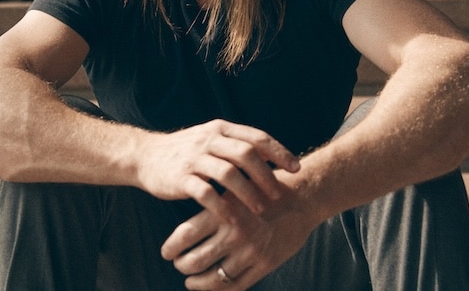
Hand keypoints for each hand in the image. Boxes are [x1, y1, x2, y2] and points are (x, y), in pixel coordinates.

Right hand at [134, 120, 298, 216]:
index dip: (279, 152)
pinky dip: (222, 206)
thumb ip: (236, 144)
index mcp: (220, 129)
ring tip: (260, 210)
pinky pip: (206, 193)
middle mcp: (209, 140)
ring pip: (228, 173)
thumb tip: (272, 156)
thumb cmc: (185, 151)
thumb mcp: (211, 139)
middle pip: (246, 154)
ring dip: (248, 193)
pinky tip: (234, 219)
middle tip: (278, 194)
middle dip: (266, 175)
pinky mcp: (180, 178)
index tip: (296, 168)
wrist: (145, 156)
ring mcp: (194, 158)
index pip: (256, 137)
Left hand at [160, 184, 318, 289]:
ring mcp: (250, 252)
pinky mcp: (265, 264)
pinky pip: (236, 286)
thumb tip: (184, 223)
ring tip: (190, 280)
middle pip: (194, 260)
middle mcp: (234, 233)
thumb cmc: (263, 189)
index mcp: (223, 210)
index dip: (171, 247)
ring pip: (213, 278)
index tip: (166, 252)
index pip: (185, 235)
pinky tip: (212, 286)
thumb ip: (212, 206)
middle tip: (178, 264)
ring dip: (196, 282)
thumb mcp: (234, 189)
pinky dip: (219, 290)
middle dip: (181, 265)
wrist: (302, 197)